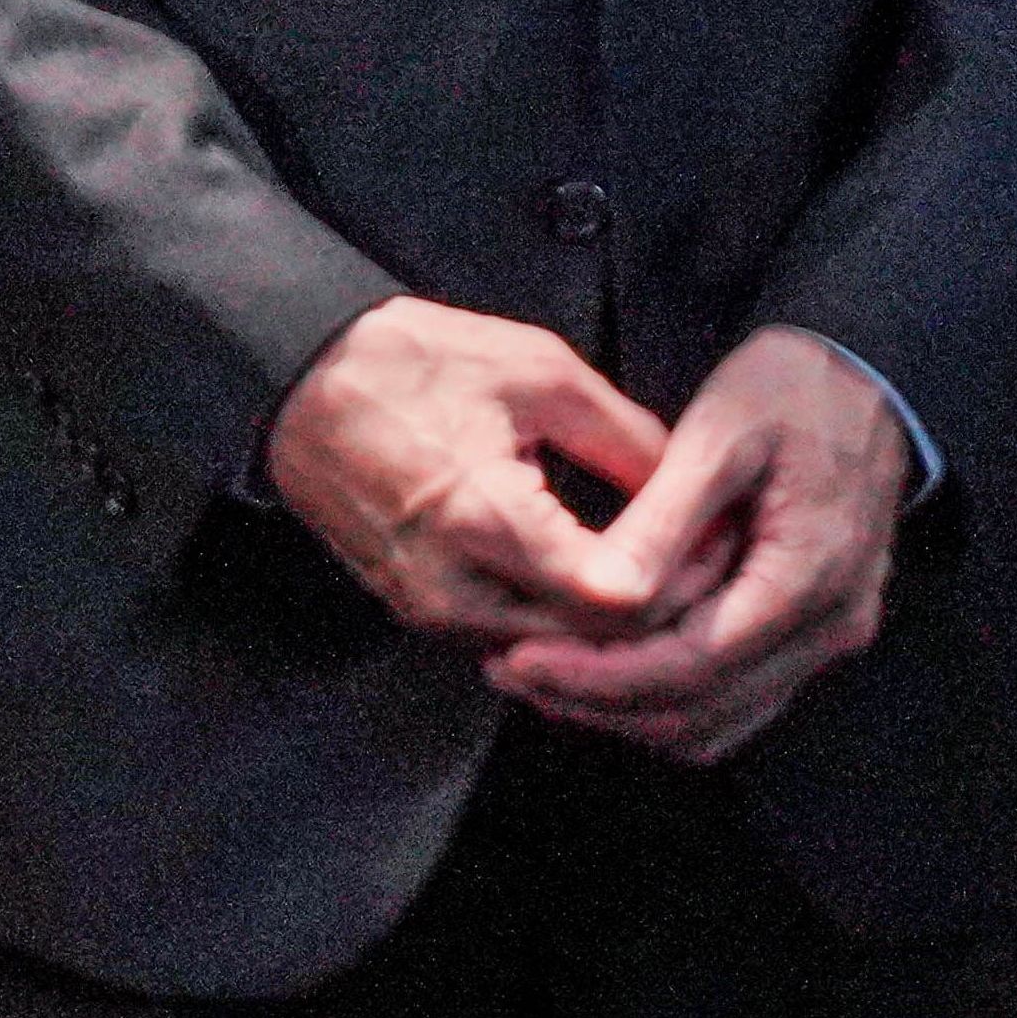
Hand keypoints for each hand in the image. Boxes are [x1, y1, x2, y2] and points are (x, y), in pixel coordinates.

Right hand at [261, 297, 682, 648]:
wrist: (301, 383)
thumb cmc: (414, 363)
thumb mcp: (540, 371)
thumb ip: (625, 438)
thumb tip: (694, 486)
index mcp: (486, 519)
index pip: (611, 603)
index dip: (677, 579)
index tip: (716, 541)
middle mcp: (454, 587)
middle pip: (590, 646)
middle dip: (658, 612)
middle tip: (710, 561)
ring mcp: (429, 612)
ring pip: (554, 654)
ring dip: (611, 627)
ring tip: (665, 568)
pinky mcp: (418, 615)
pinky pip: (513, 640)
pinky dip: (563, 624)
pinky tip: (600, 579)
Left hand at [489, 328, 912, 769]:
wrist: (867, 373)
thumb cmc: (794, 389)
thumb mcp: (720, 433)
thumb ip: (663, 521)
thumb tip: (604, 593)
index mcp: (808, 576)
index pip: (689, 666)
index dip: (597, 675)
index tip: (521, 659)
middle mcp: (829, 627)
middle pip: (698, 711)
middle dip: (598, 703)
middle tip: (514, 671)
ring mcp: (827, 638)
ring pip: (714, 722)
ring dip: (626, 712)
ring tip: (545, 674)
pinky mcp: (812, 635)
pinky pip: (734, 702)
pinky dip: (665, 701)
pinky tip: (605, 668)